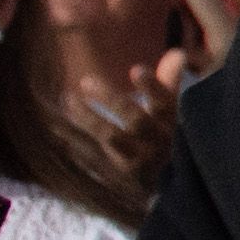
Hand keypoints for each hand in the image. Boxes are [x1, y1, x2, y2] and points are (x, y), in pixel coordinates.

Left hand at [63, 54, 184, 198]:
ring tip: (69, 100)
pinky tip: (59, 128)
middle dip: (111, 100)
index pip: (167, 103)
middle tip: (86, 81)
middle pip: (135, 119)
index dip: (153, 87)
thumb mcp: (177, 112)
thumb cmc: (174, 139)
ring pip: (113, 137)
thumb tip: (176, 53)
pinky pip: (97, 155)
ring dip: (89, 118)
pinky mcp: (125, 173)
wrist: (180, 186)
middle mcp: (159, 141)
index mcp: (175, 122)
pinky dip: (78, 141)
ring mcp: (142, 159)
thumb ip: (172, 83)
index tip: (134, 70)